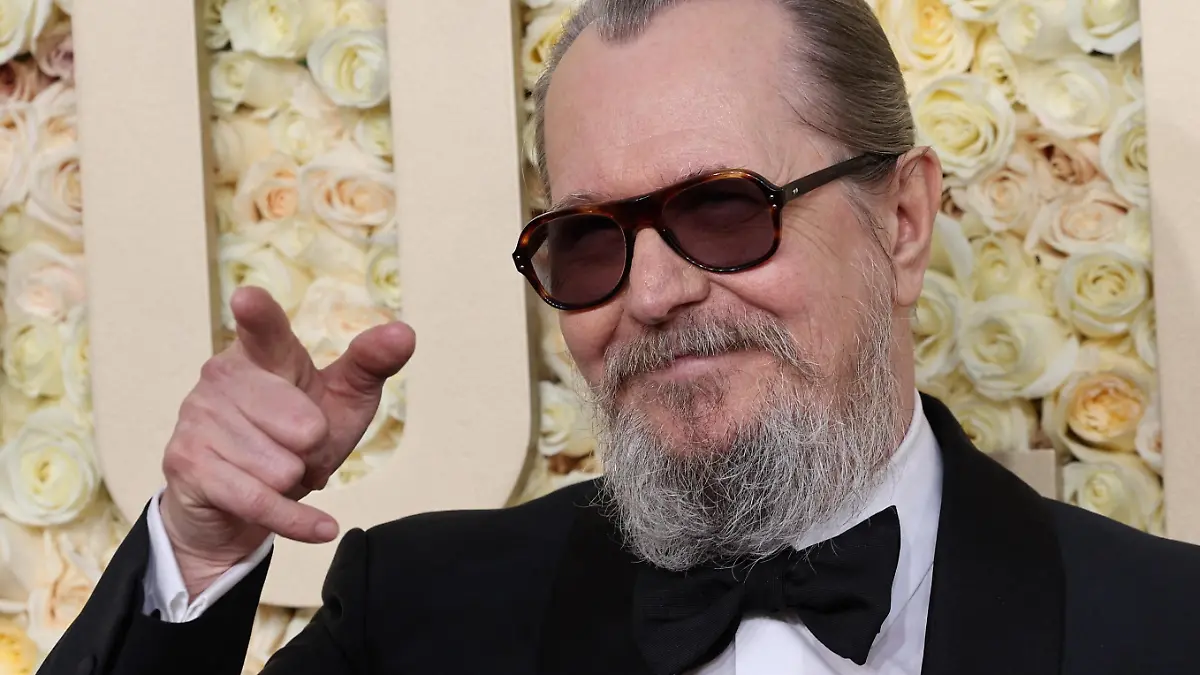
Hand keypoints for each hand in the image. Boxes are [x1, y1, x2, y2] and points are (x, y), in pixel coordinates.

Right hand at [158, 286, 415, 596]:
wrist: (241, 501)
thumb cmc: (297, 436)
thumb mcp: (341, 399)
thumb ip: (370, 364)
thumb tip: (405, 333)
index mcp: (261, 351)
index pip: (265, 331)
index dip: (258, 316)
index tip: (248, 299)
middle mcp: (221, 375)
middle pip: (302, 426)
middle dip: (315, 450)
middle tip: (298, 448)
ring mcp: (197, 417)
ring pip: (280, 466)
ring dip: (294, 480)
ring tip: (277, 470)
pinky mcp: (187, 464)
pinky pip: (259, 500)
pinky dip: (298, 520)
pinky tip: (321, 526)